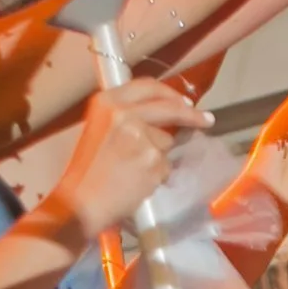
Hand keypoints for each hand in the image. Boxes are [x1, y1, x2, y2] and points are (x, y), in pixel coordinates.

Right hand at [43, 78, 213, 238]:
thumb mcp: (100, 129)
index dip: (170, 93)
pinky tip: (138, 181)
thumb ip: (126, 116)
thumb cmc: (88, 171)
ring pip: (167, 142)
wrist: (82, 201)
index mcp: (107, 102)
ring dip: (159, 155)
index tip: (185, 101)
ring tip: (134, 170)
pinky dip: (157, 174)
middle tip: (205, 120)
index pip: (148, 87)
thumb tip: (160, 114)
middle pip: (170, 107)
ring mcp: (142, 137)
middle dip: (191, 114)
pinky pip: (166, 165)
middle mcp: (125, 114)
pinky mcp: (153, 160)